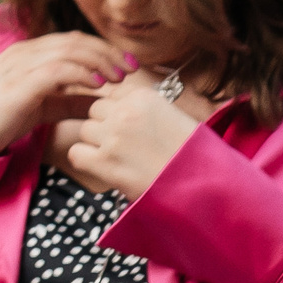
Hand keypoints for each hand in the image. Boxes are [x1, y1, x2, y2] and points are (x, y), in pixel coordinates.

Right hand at [0, 33, 135, 154]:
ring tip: (121, 77)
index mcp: (26, 53)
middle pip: (75, 41)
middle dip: (108, 52)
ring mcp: (19, 66)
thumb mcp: (41, 108)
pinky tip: (100, 85)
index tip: (128, 65)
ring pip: (69, 51)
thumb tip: (104, 102)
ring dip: (101, 61)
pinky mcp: (18, 84)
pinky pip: (58, 70)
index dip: (104, 49)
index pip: (72, 40)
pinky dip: (83, 74)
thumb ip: (70, 101)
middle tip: (132, 68)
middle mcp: (23, 52)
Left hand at [53, 70, 204, 199]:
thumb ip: (143, 109)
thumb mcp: (173, 116)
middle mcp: (126, 111)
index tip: (132, 130)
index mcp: (143, 96)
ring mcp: (113, 136)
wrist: (205, 187)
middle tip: (126, 147)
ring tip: (121, 160)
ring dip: (97, 145)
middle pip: (95, 111)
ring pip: (85, 131)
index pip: (111, 95)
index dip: (117, 113)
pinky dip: (86, 162)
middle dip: (105, 127)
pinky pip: (76, 153)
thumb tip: (116, 108)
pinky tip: (106, 170)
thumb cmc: (193, 155)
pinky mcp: (104, 162)